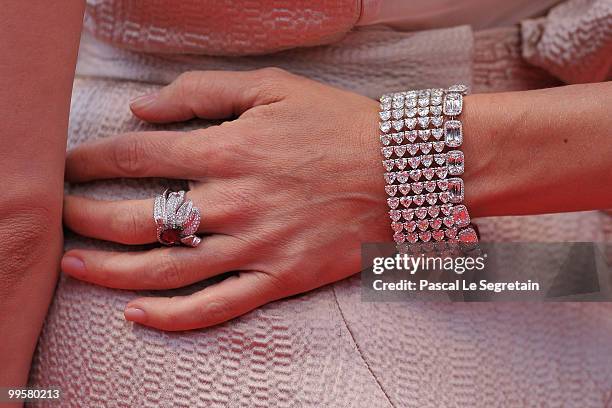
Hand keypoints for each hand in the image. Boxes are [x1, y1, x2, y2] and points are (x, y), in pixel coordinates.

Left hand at [61, 68, 387, 330]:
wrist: (402, 170)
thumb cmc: (338, 124)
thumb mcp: (273, 87)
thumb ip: (202, 92)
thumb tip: (142, 109)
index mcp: (227, 149)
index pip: (135, 157)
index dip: (90, 161)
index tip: (69, 167)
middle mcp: (233, 202)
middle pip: (135, 217)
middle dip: (85, 216)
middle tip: (61, 214)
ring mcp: (255, 246)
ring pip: (165, 270)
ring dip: (109, 271)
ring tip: (75, 266)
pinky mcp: (279, 278)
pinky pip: (217, 306)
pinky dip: (172, 318)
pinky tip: (136, 316)